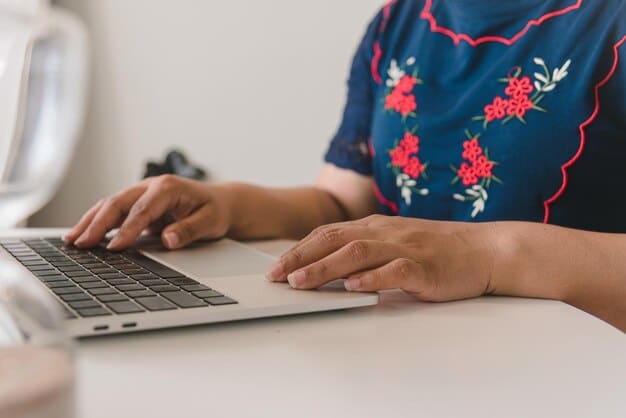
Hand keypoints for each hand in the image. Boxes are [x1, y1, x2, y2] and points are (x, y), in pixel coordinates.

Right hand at [64, 175, 232, 249]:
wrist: (220, 203)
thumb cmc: (215, 211)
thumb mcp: (210, 222)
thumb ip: (189, 230)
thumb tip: (168, 239)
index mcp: (168, 187)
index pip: (142, 210)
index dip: (127, 229)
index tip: (115, 247)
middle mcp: (151, 186)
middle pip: (118, 203)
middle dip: (98, 223)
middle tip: (81, 244)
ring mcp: (142, 193)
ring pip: (110, 205)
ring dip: (91, 221)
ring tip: (72, 240)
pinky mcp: (137, 204)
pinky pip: (114, 212)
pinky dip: (97, 222)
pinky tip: (83, 235)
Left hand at [266, 215, 499, 301]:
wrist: (485, 249)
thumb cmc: (437, 249)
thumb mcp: (395, 242)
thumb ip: (365, 250)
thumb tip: (327, 268)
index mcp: (375, 227)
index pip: (328, 234)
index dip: (299, 249)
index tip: (276, 267)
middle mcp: (386, 233)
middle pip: (334, 239)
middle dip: (301, 257)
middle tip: (275, 276)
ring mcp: (405, 248)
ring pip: (358, 253)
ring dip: (326, 268)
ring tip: (301, 283)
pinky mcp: (425, 267)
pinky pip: (395, 270)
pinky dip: (372, 278)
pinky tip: (353, 287)